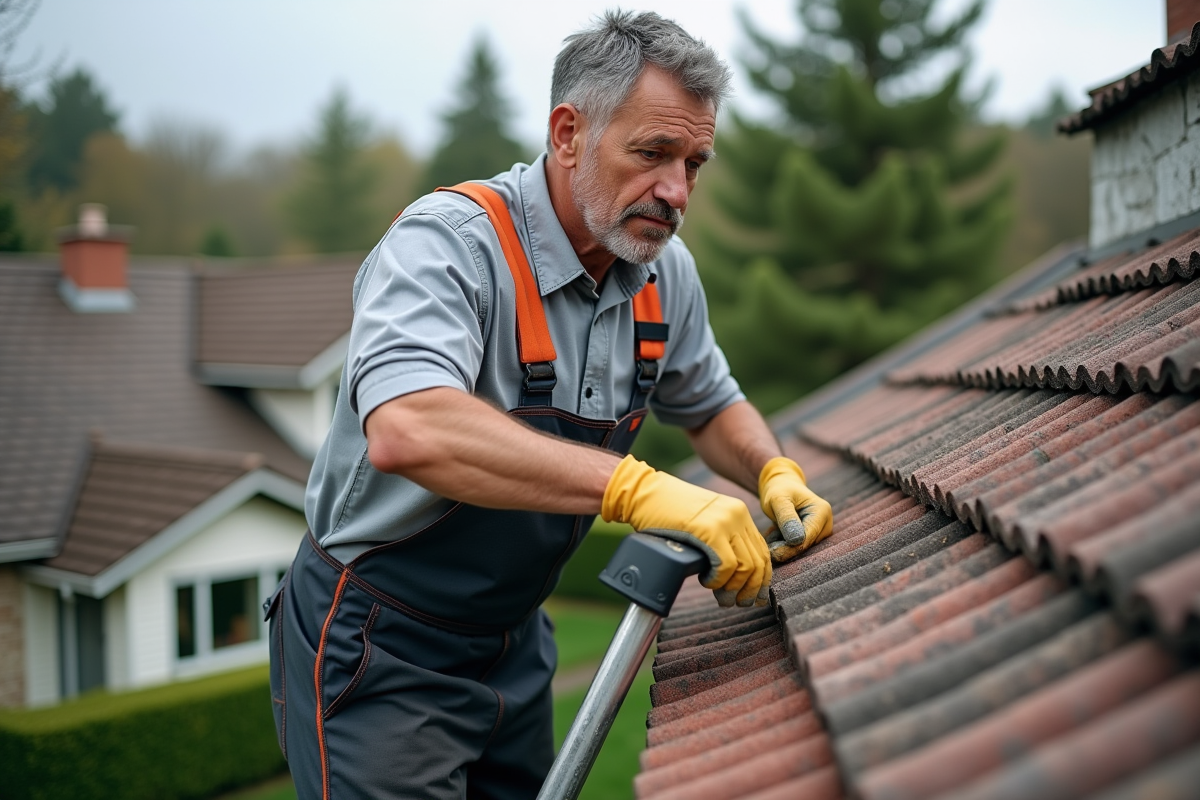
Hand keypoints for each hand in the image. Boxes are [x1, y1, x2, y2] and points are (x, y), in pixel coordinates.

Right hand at [602, 455, 771, 606]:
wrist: (643, 493)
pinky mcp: (709, 530)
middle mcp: (737, 515)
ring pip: (745, 567)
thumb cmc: (665, 512)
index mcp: (738, 513)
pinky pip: (726, 566)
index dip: (760, 579)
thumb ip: (720, 539)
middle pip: (759, 562)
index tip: (753, 596)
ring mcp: (724, 521)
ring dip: (733, 588)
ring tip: (720, 597)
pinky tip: (706, 581)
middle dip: (750, 589)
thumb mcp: (703, 521)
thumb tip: (734, 575)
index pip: (762, 551)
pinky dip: (718, 581)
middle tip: (737, 603)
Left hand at [758, 457, 832, 561]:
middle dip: (786, 548)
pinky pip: (798, 546)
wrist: (781, 486)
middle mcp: (826, 522)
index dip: (790, 548)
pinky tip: (774, 534)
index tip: (772, 553)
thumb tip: (797, 540)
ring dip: (783, 545)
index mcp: (822, 511)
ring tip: (771, 534)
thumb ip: (786, 517)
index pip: (808, 537)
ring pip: (801, 548)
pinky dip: (784, 543)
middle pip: (807, 545)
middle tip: (768, 547)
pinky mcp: (813, 536)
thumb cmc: (779, 490)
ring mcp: (821, 530)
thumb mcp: (778, 499)